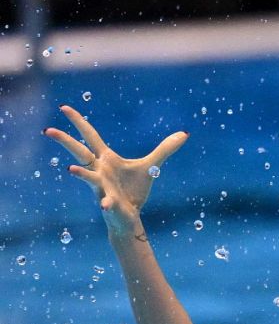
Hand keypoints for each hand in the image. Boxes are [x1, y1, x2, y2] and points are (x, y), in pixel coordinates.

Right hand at [45, 106, 186, 237]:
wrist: (130, 215)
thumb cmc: (134, 190)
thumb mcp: (151, 166)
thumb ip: (165, 149)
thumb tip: (185, 134)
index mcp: (106, 158)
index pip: (89, 136)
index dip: (78, 122)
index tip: (64, 108)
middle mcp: (99, 170)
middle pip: (79, 152)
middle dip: (65, 141)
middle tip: (48, 130)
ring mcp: (102, 186)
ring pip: (88, 177)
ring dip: (80, 174)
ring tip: (71, 169)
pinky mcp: (110, 201)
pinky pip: (106, 201)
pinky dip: (106, 202)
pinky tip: (105, 205)